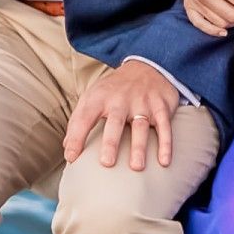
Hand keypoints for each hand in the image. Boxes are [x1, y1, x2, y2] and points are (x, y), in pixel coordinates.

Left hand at [62, 59, 181, 171]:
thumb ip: (78, 120)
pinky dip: (166, 143)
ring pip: (140, 126)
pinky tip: (164, 161)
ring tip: (136, 167)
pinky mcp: (161, 106)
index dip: (76, 137)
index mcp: (100, 98)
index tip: (72, 158)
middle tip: (107, 163)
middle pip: (115, 122)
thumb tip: (67, 148)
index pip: (85, 118)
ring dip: (139, 146)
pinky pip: (164, 126)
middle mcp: (121, 100)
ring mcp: (143, 102)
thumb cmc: (113, 90)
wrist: (146, 65)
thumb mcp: (93, 96)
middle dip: (111, 142)